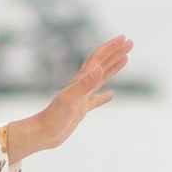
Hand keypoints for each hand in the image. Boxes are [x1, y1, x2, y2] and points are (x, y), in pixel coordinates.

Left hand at [4, 36, 132, 163]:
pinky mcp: (80, 110)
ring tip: (125, 60)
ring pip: (101, 79)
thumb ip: (85, 85)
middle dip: (115, 53)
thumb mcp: (70, 100)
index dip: (111, 48)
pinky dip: (105, 96)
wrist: (42, 134)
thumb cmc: (54, 118)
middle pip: (102, 65)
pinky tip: (111, 95)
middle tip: (130, 43)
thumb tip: (99, 69)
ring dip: (113, 68)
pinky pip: (96, 100)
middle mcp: (81, 86)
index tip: (125, 38)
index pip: (98, 59)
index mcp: (80, 81)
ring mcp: (81, 98)